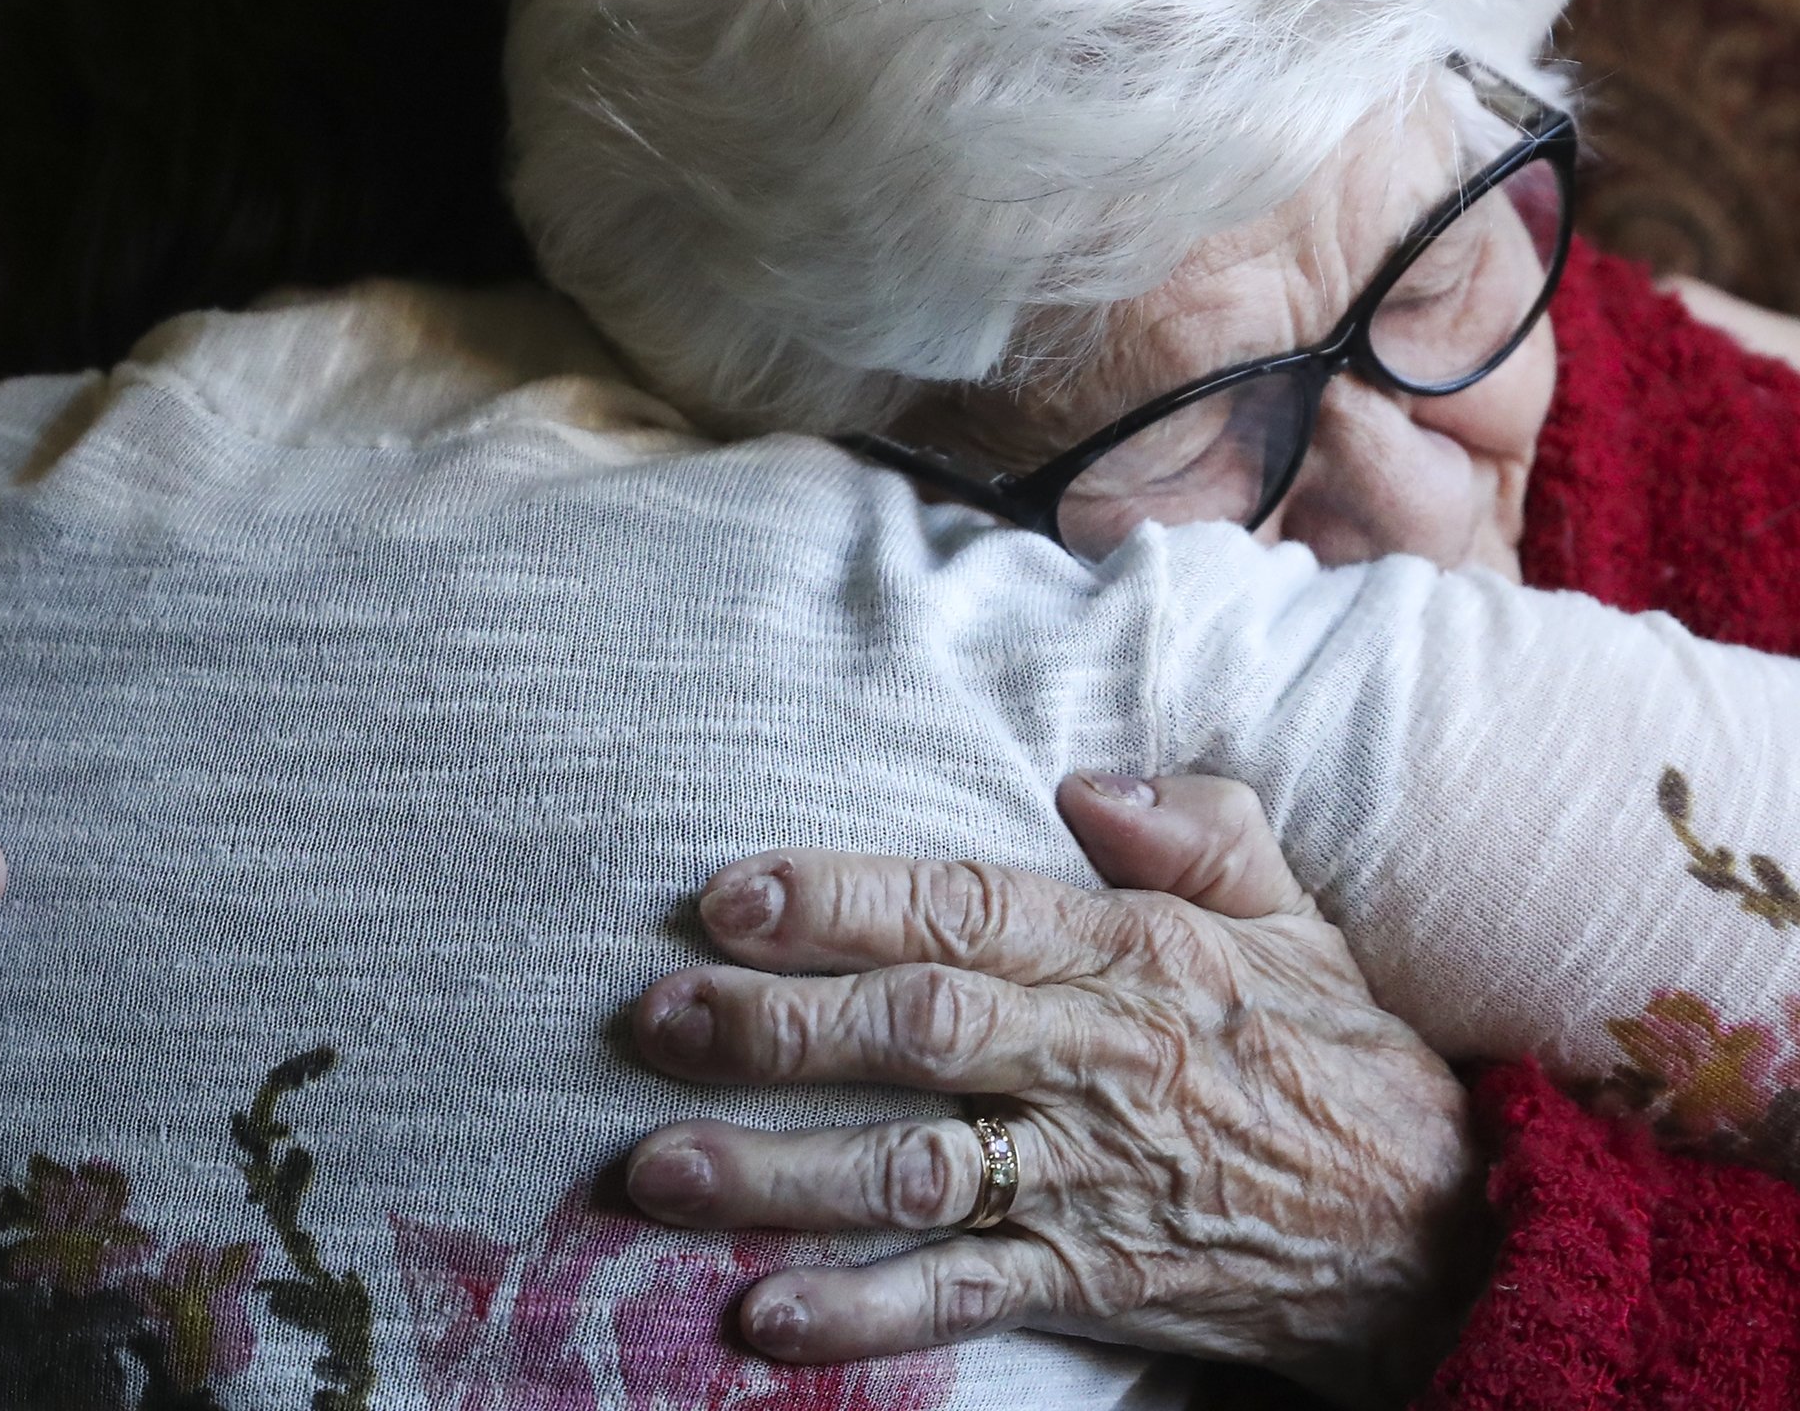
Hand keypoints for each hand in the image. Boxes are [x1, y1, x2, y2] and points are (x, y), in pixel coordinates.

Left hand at [622, 774, 1488, 1407]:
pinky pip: (962, 1299)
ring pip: (914, 1170)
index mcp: (1134, 954)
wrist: (1441, 1232)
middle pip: (917, 1034)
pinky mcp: (1092, 1282)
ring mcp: (1090, 1179)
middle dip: (776, 1024)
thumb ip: (1200, 828)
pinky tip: (757, 1315)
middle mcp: (1098, 1061)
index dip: (844, 901)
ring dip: (779, 1173)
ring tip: (658, 1168)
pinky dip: (860, 1313)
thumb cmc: (1339, 1054)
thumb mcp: (1297, 914)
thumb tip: (1083, 780)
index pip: (968, 910)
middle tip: (653, 1018)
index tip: (731, 893)